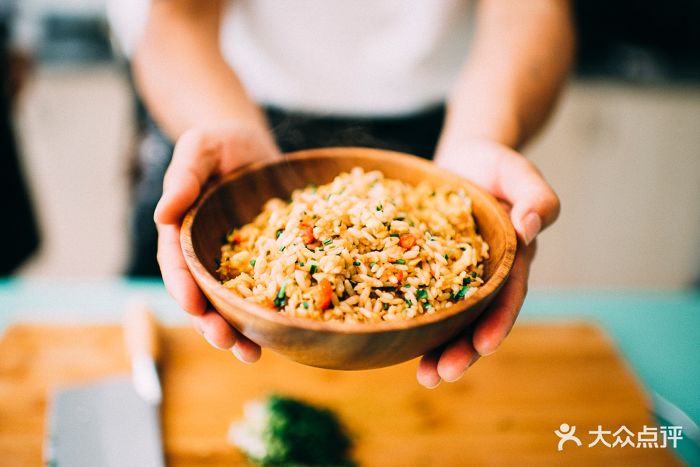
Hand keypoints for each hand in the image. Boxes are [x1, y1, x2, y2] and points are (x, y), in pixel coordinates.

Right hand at [154, 122, 279, 361]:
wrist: (252, 145)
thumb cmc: (218, 143)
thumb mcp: (199, 150)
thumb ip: (184, 178)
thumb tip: (162, 214)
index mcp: (183, 231)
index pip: (177, 264)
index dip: (183, 287)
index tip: (192, 306)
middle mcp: (207, 253)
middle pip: (203, 295)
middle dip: (211, 322)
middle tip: (225, 341)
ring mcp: (237, 260)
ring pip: (233, 303)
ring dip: (239, 331)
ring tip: (251, 355)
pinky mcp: (266, 261)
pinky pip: (267, 290)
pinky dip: (271, 313)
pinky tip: (284, 332)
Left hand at [417, 139, 559, 387]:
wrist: (463, 161)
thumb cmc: (495, 165)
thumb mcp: (518, 172)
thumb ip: (535, 196)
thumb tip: (530, 226)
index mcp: (511, 260)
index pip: (507, 297)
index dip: (498, 322)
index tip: (484, 346)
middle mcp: (483, 276)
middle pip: (476, 319)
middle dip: (462, 350)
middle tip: (440, 375)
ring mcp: (453, 276)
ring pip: (448, 318)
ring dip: (436, 347)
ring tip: (423, 377)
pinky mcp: (425, 268)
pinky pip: (417, 295)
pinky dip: (408, 317)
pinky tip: (389, 336)